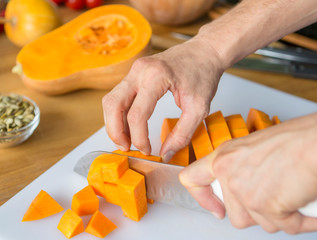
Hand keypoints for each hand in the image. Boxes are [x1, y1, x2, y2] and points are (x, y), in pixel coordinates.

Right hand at [102, 37, 224, 159]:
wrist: (205, 51)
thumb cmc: (204, 74)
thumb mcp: (199, 108)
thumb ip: (182, 134)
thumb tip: (165, 154)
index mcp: (156, 76)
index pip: (137, 114)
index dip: (139, 138)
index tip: (148, 151)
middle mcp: (140, 70)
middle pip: (113, 105)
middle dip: (115, 131)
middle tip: (126, 148)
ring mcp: (134, 70)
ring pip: (111, 100)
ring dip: (114, 123)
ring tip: (126, 141)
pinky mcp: (134, 73)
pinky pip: (118, 96)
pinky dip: (119, 114)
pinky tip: (129, 127)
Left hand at [179, 108, 316, 233]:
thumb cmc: (300, 139)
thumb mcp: (258, 148)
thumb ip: (244, 168)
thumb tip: (247, 187)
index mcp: (225, 156)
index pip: (192, 179)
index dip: (203, 198)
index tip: (215, 208)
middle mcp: (230, 173)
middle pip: (234, 213)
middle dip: (258, 211)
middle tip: (277, 195)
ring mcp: (246, 192)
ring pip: (258, 222)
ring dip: (281, 215)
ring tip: (296, 193)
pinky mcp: (266, 207)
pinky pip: (286, 227)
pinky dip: (303, 220)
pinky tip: (310, 203)